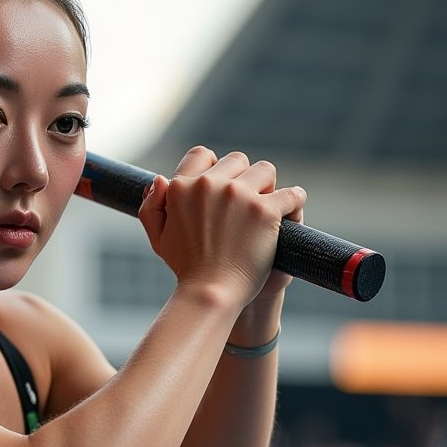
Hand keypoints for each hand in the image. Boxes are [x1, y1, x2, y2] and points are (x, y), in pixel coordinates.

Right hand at [138, 146, 306, 307]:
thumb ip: (152, 206)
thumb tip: (160, 179)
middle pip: (237, 160)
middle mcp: (209, 185)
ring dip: (267, 186)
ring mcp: (238, 196)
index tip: (222, 185)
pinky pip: (291, 193)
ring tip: (265, 208)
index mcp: (181, 187)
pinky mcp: (264, 210)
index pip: (201, 154)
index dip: (214, 167)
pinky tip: (290, 210)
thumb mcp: (158, 237)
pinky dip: (294, 200)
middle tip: (244, 204)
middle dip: (243, 178)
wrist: (210, 292)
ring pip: (265, 170)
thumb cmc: (185, 267)